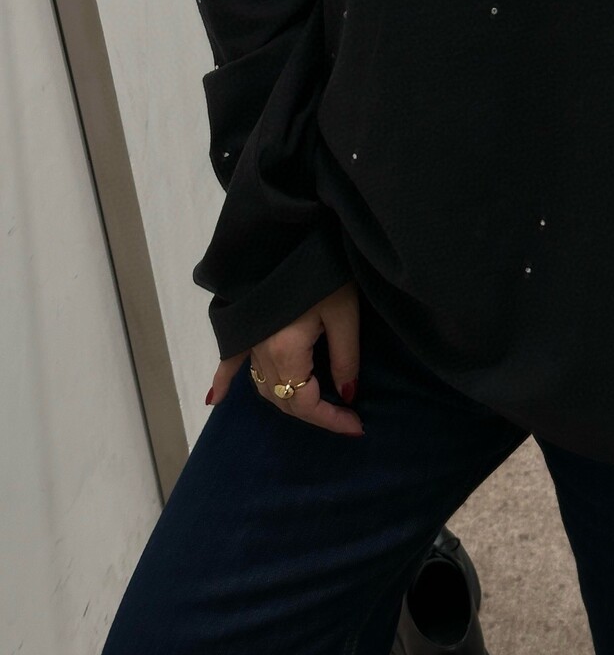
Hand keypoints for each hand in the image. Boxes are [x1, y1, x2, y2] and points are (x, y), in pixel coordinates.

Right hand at [207, 281, 363, 436]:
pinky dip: (224, 380)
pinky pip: (231, 359)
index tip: (357, 425)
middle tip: (346, 417)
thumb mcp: (345, 313)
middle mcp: (260, 351)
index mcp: (285, 350)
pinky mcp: (244, 323)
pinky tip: (214, 399)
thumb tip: (348, 395)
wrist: (290, 228)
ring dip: (285, 400)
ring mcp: (248, 337)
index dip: (332, 419)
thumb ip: (345, 358)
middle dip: (314, 413)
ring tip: (313, 406)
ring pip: (261, 385)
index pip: (305, 402)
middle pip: (282, 398)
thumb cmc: (322, 267)